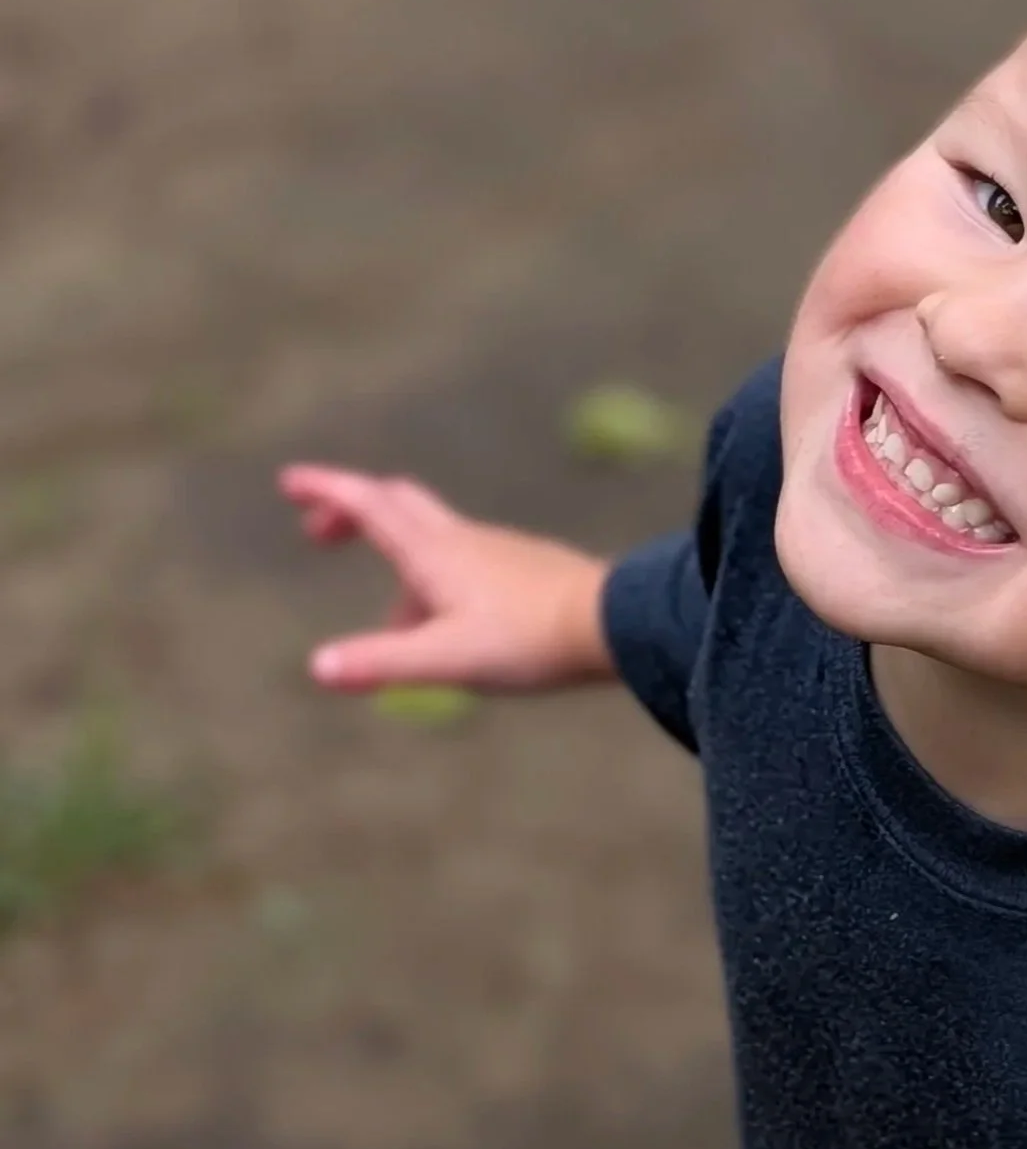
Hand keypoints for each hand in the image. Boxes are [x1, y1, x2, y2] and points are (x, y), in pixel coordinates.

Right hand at [279, 464, 615, 693]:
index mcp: (434, 553)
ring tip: (394, 632)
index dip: (326, 490)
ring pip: (433, 541)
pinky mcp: (525, 570)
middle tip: (320, 533)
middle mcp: (462, 541)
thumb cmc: (531, 640)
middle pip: (398, 504)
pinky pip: (466, 564)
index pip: (369, 505)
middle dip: (353, 509)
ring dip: (398, 564)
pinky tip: (454, 633)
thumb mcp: (447, 660)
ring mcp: (497, 552)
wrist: (615, 624)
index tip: (289, 481)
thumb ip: (383, 662)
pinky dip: (437, 584)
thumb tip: (319, 666)